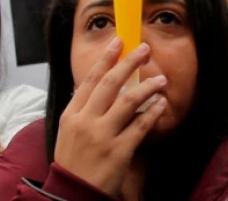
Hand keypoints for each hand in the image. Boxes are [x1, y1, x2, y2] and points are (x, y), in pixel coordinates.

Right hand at [54, 38, 167, 196]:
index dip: (106, 58)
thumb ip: (80, 109)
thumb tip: (91, 85)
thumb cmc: (72, 162)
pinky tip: (160, 104)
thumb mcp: (67, 131)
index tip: (119, 42)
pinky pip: (139, 127)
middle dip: (129, 63)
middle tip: (144, 49)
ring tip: (160, 79)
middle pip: (110, 84)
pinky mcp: (119, 152)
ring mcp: (103, 136)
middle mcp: (86, 121)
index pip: (91, 79)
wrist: (72, 194)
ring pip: (127, 101)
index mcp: (72, 114)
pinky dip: (151, 113)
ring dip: (146, 87)